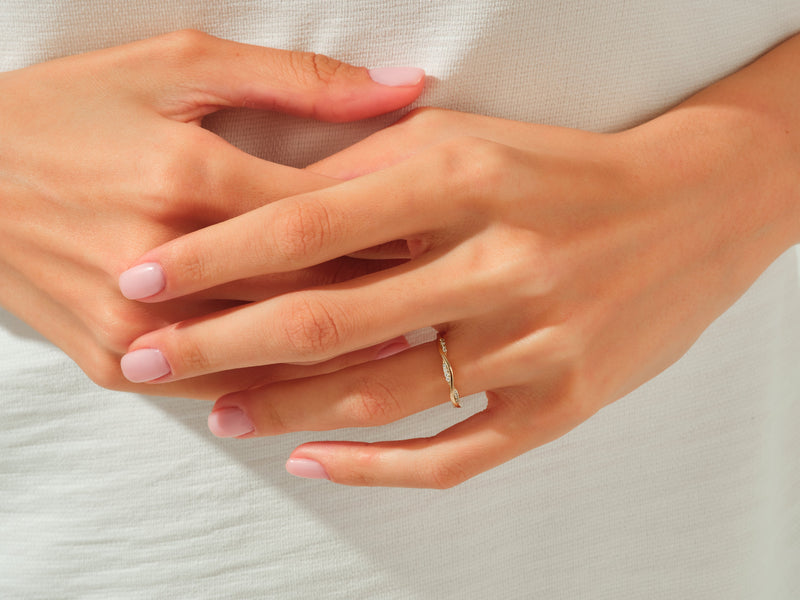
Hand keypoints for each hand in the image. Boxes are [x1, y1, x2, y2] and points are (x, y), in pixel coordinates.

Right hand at [0, 29, 423, 396]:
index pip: (327, 221)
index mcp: (188, 179)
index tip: (449, 239)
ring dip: (350, 355)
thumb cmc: (73, 109)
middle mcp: (164, 264)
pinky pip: (221, 389)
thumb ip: (298, 82)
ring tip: (415, 343)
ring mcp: (134, 326)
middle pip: (308, 294)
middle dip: (388, 296)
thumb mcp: (176, 66)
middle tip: (449, 295)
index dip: (399, 231)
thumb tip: (406, 84)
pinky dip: (282, 385)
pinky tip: (333, 378)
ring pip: (274, 356)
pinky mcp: (113, 364)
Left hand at [121, 36, 799, 485]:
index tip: (143, 281)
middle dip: (221, 345)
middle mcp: (498, 261)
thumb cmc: (563, 169)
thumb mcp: (466, 142)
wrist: (691, 207)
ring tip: (221, 414)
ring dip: (289, 410)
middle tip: (147, 362)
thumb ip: (369, 174)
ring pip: (384, 394)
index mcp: (462, 179)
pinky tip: (317, 463)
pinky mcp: (564, 400)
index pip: (306, 226)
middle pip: (331, 320)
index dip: (213, 257)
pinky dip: (380, 469)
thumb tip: (272, 214)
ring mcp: (535, 340)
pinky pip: (458, 453)